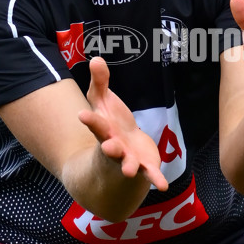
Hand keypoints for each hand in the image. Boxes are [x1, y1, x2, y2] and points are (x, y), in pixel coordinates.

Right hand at [78, 57, 167, 190]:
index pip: (96, 123)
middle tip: (108, 147)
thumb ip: (100, 81)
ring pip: (127, 163)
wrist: (121, 149)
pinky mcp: (144, 165)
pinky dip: (155, 179)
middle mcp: (113, 146)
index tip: (81, 115)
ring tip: (130, 170)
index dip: (90, 119)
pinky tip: (162, 185)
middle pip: (110, 146)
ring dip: (128, 166)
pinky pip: (149, 174)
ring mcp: (128, 158)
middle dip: (110, 147)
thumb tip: (96, 58)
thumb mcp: (103, 100)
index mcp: (104, 129)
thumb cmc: (110, 123)